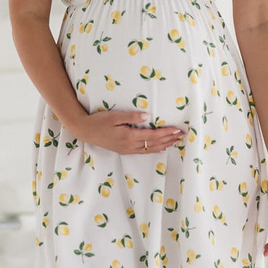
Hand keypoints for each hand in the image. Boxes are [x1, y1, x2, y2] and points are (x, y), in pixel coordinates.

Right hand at [69, 109, 185, 154]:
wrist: (85, 131)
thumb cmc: (99, 121)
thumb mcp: (115, 116)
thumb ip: (132, 117)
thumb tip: (148, 116)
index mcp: (129, 136)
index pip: (153, 136)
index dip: (167, 133)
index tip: (178, 129)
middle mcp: (130, 146)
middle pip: (154, 144)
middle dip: (169, 139)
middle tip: (182, 136)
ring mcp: (127, 149)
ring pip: (150, 149)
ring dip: (164, 145)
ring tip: (176, 142)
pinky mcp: (124, 150)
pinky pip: (143, 151)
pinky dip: (154, 149)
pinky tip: (160, 148)